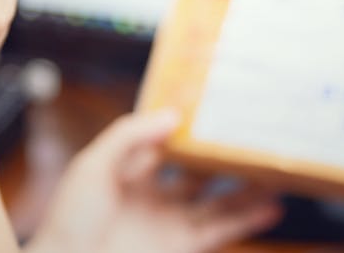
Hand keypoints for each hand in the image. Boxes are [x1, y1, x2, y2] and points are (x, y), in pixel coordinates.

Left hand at [26, 111, 282, 252]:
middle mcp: (152, 196)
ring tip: (275, 168)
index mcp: (127, 170)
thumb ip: (129, 136)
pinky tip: (270, 206)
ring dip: (246, 187)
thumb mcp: (93, 166)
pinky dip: (247, 219)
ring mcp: (168, 222)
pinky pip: (220, 229)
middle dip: (224, 154)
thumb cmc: (68, 222)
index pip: (164, 139)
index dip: (188, 123)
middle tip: (253, 133)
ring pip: (217, 200)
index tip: (215, 105)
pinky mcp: (181, 245)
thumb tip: (172, 115)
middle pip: (197, 169)